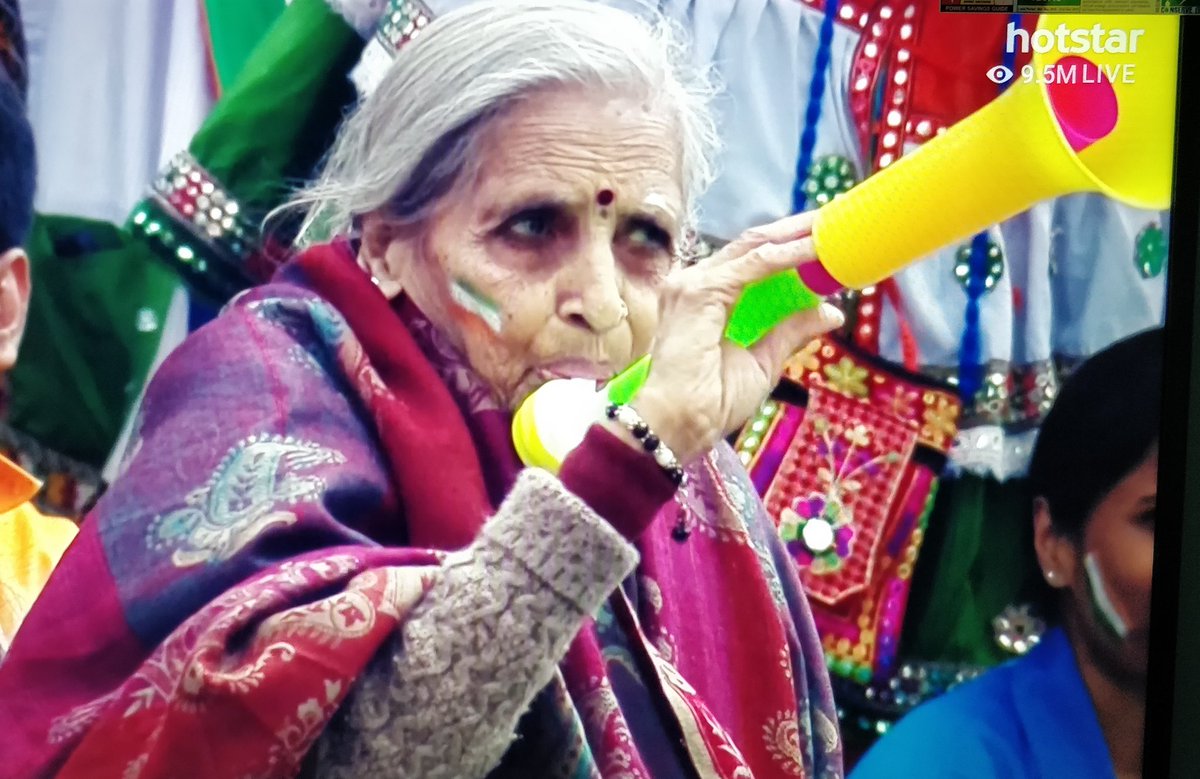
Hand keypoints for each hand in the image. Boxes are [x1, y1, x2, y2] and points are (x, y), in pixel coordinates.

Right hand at [622, 211, 843, 462]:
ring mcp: (693, 283)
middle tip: (830, 221)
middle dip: (794, 231)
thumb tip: (830, 312)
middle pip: (752, 246)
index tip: (822, 241)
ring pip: (754, 248)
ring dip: (795, 237)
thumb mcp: (764, 361)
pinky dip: (787, 255)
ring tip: (828, 229)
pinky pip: (754, 265)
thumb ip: (791, 331)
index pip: (750, 263)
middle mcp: (695, 284)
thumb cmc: (711, 402)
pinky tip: (813, 250)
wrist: (680, 425)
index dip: (787, 248)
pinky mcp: (700, 290)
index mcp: (705, 299)